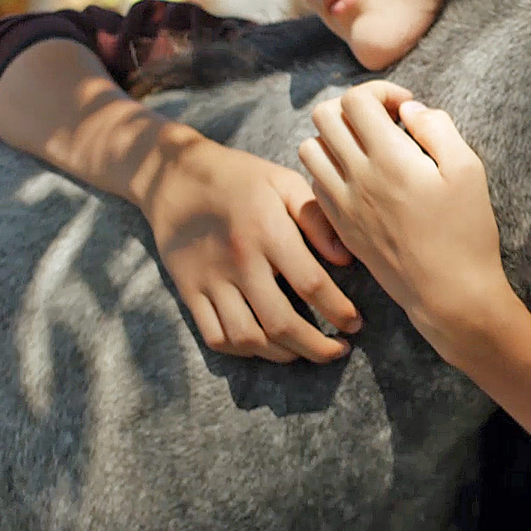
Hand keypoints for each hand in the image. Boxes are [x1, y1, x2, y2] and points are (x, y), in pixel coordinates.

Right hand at [142, 140, 361, 362]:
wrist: (174, 176)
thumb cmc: (240, 177)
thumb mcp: (284, 182)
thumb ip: (316, 218)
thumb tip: (346, 258)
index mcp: (267, 231)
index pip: (311, 284)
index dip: (338, 310)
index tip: (355, 322)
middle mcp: (239, 261)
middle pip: (281, 322)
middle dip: (317, 347)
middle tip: (339, 350)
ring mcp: (210, 280)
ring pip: (248, 338)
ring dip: (283, 354)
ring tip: (306, 352)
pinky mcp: (189, 292)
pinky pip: (215, 337)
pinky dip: (243, 351)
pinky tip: (265, 347)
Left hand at [298, 81, 519, 363]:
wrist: (448, 293)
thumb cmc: (466, 232)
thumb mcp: (469, 170)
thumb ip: (438, 128)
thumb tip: (410, 110)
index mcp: (390, 158)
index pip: (356, 100)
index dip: (381, 91)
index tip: (406, 107)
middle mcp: (357, 177)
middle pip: (325, 116)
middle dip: (355, 108)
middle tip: (385, 123)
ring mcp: (343, 203)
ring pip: (310, 148)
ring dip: (336, 137)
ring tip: (369, 148)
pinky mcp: (340, 225)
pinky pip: (315, 182)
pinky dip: (331, 169)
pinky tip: (362, 178)